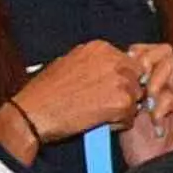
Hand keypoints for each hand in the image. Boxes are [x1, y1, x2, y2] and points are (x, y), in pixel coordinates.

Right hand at [0, 41, 143, 159]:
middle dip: (126, 94)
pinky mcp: (121, 102)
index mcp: (101, 48)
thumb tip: (114, 69)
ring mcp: (120, 81)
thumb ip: (96, 63)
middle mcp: (113, 60)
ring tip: (96, 111)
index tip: (109, 89)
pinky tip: (96, 120)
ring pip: (136, 100)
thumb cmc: (47, 91)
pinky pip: (130, 118)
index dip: (122, 80)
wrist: (34, 111)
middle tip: (103, 103)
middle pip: (137, 81)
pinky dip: (116, 124)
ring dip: (121, 110)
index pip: (131, 63)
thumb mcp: (70, 63)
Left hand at [116, 44, 172, 164]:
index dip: (138, 52)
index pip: (152, 51)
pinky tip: (155, 124)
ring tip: (143, 106)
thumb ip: (123, 87)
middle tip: (134, 80)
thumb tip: (116, 61)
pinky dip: (160, 109)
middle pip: (165, 52)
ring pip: (170, 69)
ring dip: (150, 84)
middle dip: (145, 62)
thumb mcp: (122, 110)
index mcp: (159, 84)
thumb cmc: (136, 146)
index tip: (123, 64)